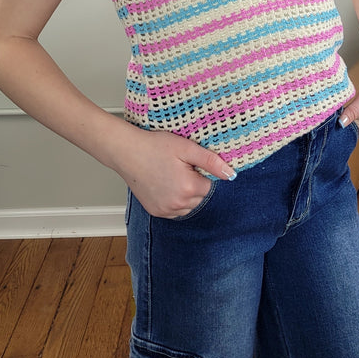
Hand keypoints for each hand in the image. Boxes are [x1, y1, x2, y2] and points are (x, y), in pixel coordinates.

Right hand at [118, 129, 236, 218]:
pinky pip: (174, 210)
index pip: (208, 186)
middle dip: (194, 184)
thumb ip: (211, 162)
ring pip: (188, 206)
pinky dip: (174, 200)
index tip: (187, 162)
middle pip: (199, 197)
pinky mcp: (156, 211)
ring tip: (170, 174)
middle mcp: (177, 204)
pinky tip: (164, 184)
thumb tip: (231, 174)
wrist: (127, 151)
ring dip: (185, 194)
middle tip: (178, 166)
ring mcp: (165, 210)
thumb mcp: (187, 148)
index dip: (200, 172)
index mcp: (188, 188)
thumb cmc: (155, 146)